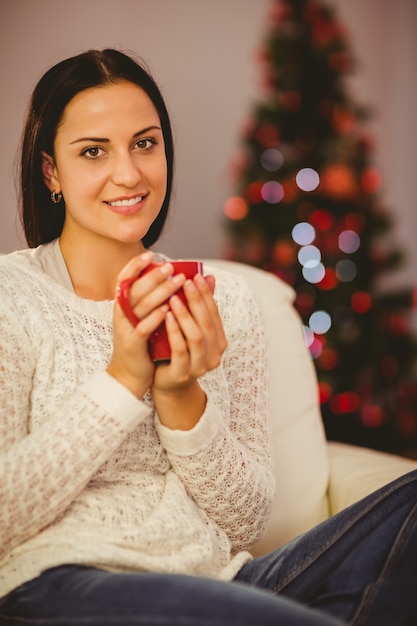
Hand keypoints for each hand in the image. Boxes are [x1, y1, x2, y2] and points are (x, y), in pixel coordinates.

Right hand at [107, 252, 186, 397]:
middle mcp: (121, 314)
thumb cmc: (142, 342)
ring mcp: (125, 329)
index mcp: (123, 306)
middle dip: (154, 276)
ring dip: (160, 292)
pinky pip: (142, 328)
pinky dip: (155, 318)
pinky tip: (168, 310)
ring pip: (140, 306)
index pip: (124, 280)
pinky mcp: (132, 344)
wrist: (129, 374)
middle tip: (171, 267)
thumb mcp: (148, 318)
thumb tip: (180, 276)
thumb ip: (159, 298)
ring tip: (177, 282)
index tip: (150, 254)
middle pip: (135, 289)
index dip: (134, 266)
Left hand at [151, 272, 227, 428]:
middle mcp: (214, 355)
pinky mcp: (183, 374)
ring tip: (172, 297)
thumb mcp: (188, 327)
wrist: (166, 383)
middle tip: (184, 282)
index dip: (206, 294)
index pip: (214, 313)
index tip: (195, 276)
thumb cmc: (176, 351)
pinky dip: (174, 332)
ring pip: (196, 337)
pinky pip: (180, 350)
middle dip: (196, 301)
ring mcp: (200, 366)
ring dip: (185, 315)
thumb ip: (198, 306)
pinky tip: (166, 317)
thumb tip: (209, 276)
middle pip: (207, 323)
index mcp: (219, 342)